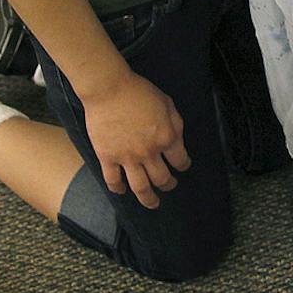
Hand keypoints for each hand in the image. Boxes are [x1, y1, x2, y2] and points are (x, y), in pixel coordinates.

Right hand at [81, 71, 189, 208]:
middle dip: (169, 185)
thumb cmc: (139, 91)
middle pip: (162, 179)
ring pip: (140, 187)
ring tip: (153, 204)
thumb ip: (176, 124)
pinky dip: (118, 189)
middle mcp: (149, 152)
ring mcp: (127, 157)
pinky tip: (122, 192)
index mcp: (166, 138)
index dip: (184, 165)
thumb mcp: (167, 103)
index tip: (183, 166)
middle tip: (170, 185)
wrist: (109, 89)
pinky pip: (113, 181)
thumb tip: (177, 141)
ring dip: (148, 199)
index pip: (180, 161)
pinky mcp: (107, 157)